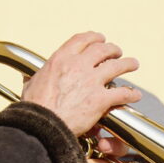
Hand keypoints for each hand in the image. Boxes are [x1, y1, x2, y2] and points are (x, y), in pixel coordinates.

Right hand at [22, 32, 140, 135]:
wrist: (42, 125)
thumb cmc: (34, 108)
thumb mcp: (31, 85)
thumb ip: (35, 79)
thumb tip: (28, 78)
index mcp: (61, 59)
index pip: (81, 40)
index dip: (93, 38)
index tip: (99, 39)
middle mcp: (78, 65)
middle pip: (102, 50)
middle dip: (112, 49)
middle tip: (117, 52)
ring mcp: (91, 81)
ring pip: (117, 66)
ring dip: (127, 63)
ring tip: (133, 64)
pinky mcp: (100, 99)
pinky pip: (122, 93)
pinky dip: (131, 93)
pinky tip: (135, 95)